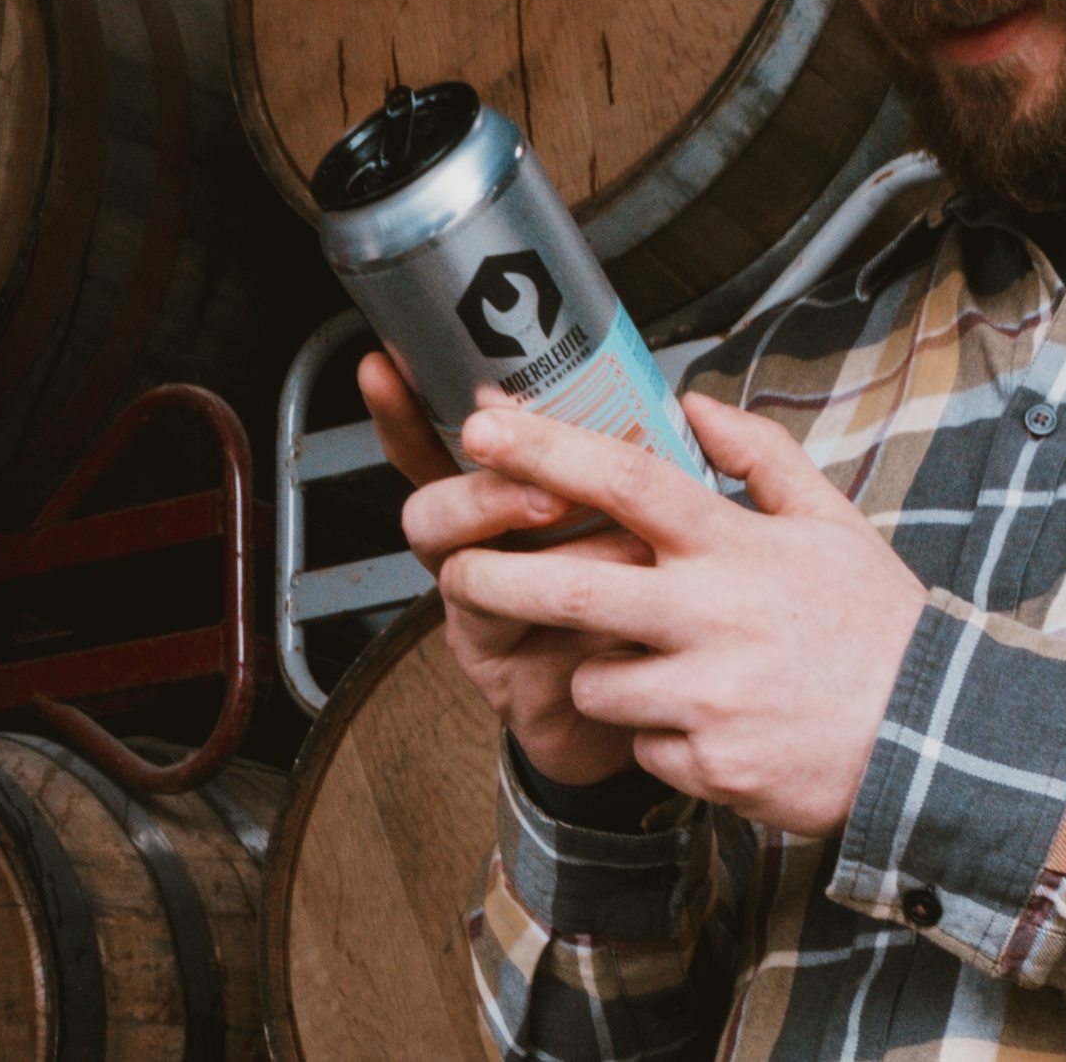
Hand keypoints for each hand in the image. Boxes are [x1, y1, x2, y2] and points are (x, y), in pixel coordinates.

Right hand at [359, 353, 647, 785]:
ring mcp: (484, 626)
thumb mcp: (639, 513)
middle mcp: (475, 560)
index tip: (384, 368)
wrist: (670, 696)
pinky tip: (627, 625)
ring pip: (466, 584)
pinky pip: (527, 657)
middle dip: (483, 496)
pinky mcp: (514, 689)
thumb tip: (681, 402)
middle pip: (429, 516)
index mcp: (498, 506)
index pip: (431, 451)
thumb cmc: (644, 594)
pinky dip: (581, 635)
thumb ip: (639, 466)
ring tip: (621, 550)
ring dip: (540, 563)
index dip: (401, 414)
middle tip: (549, 495)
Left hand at [440, 391, 928, 836]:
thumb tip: (695, 403)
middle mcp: (713, 617)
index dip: (545, 449)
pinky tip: (708, 721)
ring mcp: (707, 696)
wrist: (930, 739)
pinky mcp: (708, 763)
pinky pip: (641, 743)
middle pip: (572, 591)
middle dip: (496, 578)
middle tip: (456, 569)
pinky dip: (654, 732)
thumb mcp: (831, 521)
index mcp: (736, 547)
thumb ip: (759, 455)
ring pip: (594, 680)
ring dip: (597, 671)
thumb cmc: (875, 625)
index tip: (482, 425)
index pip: (626, 479)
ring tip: (653, 665)